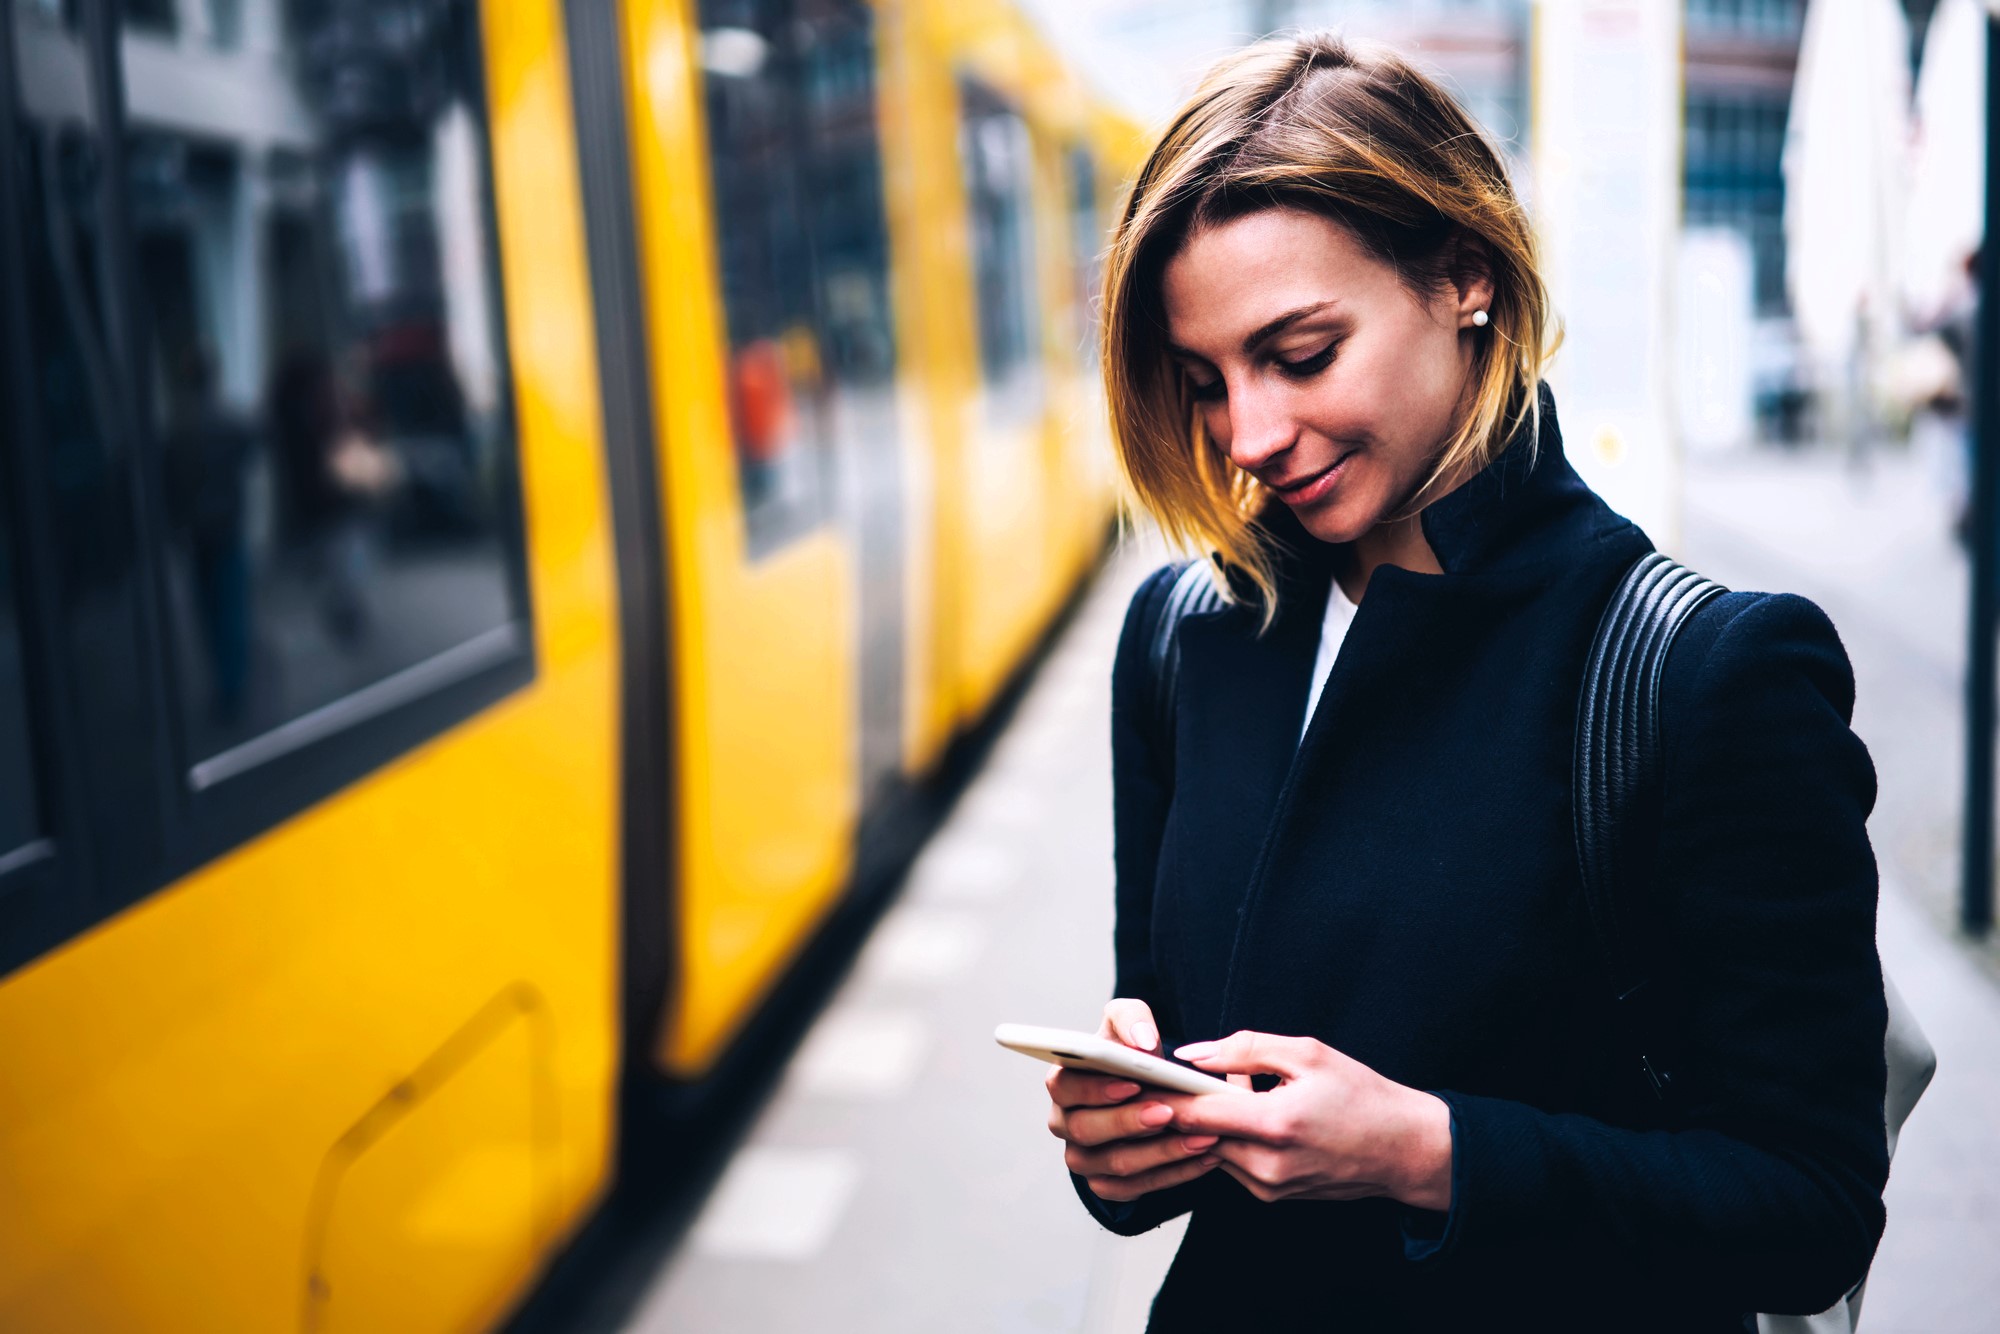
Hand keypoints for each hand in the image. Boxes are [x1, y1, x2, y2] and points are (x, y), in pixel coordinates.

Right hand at [1045, 999, 1224, 1202]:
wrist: (1149, 1089)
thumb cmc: (1131, 1055)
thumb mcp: (1128, 1022)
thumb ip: (1132, 1018)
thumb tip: (1142, 1042)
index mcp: (1062, 1081)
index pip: (1063, 1086)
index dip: (1094, 1088)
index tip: (1132, 1083)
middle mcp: (1064, 1123)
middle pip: (1087, 1129)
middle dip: (1131, 1121)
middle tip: (1169, 1111)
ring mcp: (1084, 1159)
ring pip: (1117, 1163)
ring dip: (1163, 1151)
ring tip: (1202, 1136)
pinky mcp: (1108, 1186)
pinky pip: (1140, 1188)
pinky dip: (1177, 1173)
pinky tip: (1207, 1156)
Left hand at [1158, 1030, 1452, 1209]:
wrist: (1405, 1150)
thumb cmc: (1362, 1095)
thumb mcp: (1307, 1054)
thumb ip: (1244, 1049)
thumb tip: (1191, 1054)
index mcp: (1275, 1125)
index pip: (1196, 1113)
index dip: (1165, 1092)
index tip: (1145, 1072)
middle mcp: (1266, 1165)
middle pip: (1197, 1133)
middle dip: (1189, 1103)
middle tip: (1182, 1073)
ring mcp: (1268, 1187)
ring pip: (1212, 1148)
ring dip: (1214, 1120)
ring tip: (1239, 1089)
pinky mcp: (1271, 1197)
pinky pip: (1232, 1162)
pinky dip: (1233, 1136)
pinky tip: (1257, 1115)